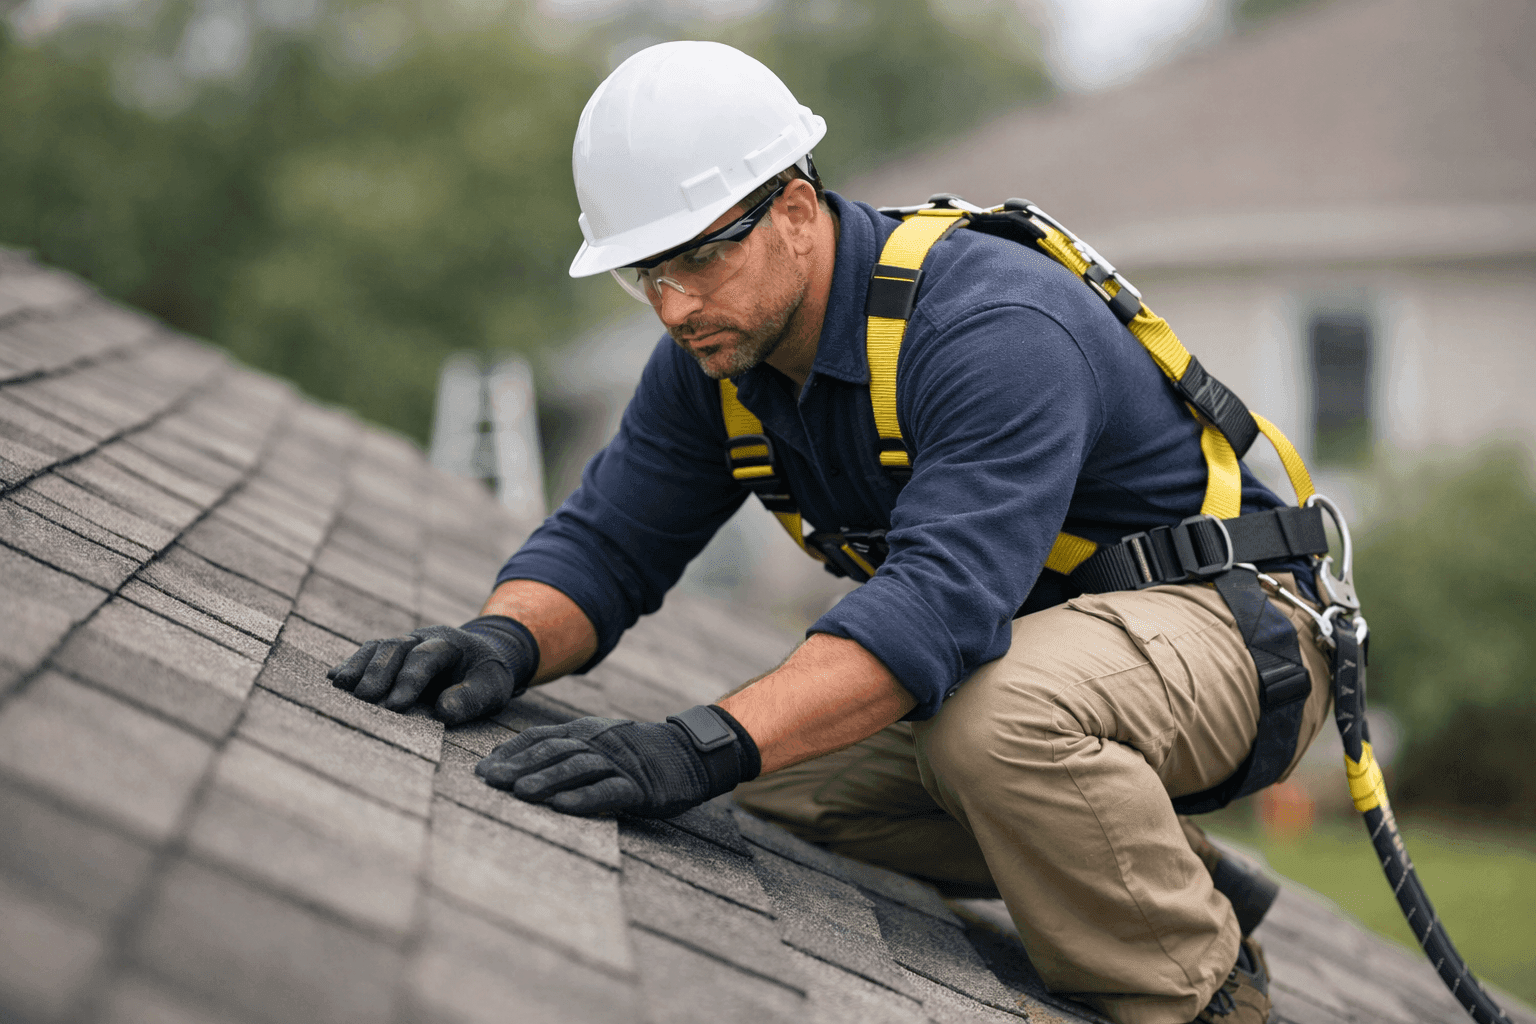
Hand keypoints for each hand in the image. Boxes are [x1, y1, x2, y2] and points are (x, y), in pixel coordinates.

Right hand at [326, 616, 537, 725]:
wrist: (481, 656)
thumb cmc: (486, 675)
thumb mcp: (492, 687)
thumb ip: (471, 698)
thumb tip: (443, 711)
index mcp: (449, 643)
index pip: (425, 657)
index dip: (409, 680)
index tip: (395, 705)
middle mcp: (422, 637)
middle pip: (395, 648)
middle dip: (378, 672)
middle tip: (363, 698)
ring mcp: (405, 642)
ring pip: (378, 647)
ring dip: (359, 666)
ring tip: (341, 687)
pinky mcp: (392, 653)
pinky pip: (369, 653)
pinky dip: (352, 664)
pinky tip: (334, 678)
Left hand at [474, 705, 759, 817]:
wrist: (690, 754)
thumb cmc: (636, 754)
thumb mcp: (598, 742)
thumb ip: (564, 749)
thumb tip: (515, 763)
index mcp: (585, 731)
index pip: (540, 737)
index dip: (511, 752)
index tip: (482, 769)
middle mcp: (598, 743)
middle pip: (553, 751)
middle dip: (518, 766)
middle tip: (488, 781)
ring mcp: (620, 764)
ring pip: (577, 768)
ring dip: (546, 780)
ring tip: (520, 793)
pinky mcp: (640, 788)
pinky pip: (609, 791)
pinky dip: (584, 799)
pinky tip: (563, 807)